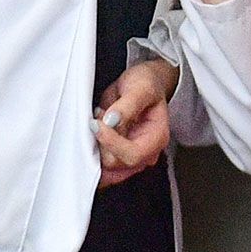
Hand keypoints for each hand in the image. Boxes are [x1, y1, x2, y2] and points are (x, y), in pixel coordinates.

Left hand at [94, 57, 177, 186]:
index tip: (97, 124)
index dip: (112, 143)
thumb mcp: (141, 87)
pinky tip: (97, 131)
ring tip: (101, 120)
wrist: (142, 84)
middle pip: (116, 164)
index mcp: (157, 138)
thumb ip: (128, 104)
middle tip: (99, 117)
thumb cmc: (146, 84)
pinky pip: (101, 165)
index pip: (133, 155)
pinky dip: (93, 150)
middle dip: (101, 142)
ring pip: (105, 168)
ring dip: (96, 146)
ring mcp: (130, 156)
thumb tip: (111, 120)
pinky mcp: (117, 156)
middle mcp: (146, 153)